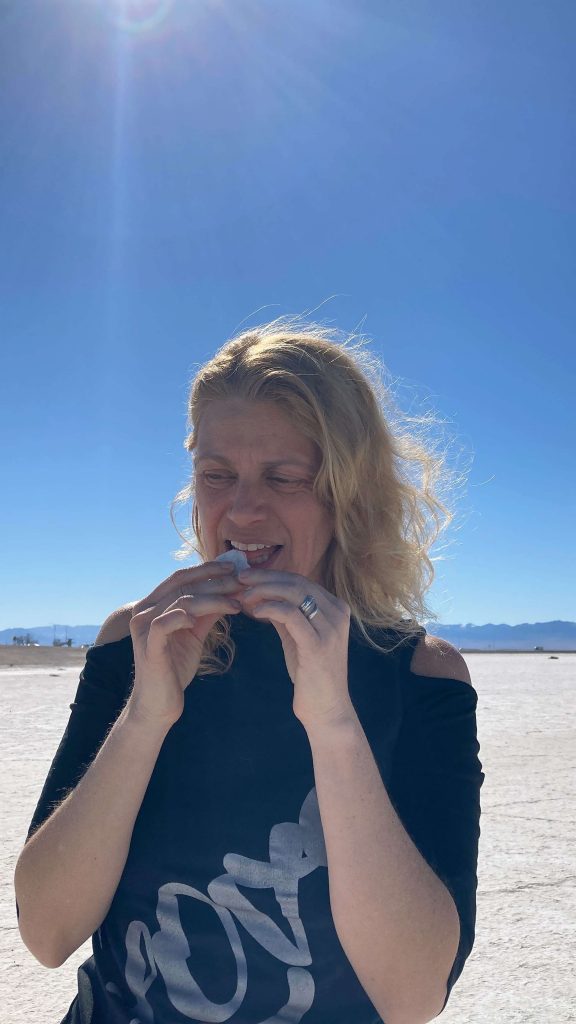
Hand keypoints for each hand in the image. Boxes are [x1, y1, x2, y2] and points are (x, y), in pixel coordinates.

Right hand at [128, 562, 242, 726]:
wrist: (160, 703)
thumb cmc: (175, 668)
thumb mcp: (194, 634)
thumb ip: (206, 612)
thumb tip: (230, 592)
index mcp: (153, 604)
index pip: (180, 577)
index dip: (206, 569)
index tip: (233, 567)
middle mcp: (143, 611)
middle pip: (182, 585)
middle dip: (215, 581)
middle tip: (241, 582)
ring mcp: (143, 628)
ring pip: (180, 601)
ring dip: (212, 599)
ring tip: (236, 604)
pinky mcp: (148, 646)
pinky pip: (164, 624)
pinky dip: (183, 617)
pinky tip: (201, 620)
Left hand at [235, 568, 352, 726]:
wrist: (326, 708)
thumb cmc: (311, 673)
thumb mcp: (297, 636)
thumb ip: (286, 615)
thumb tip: (263, 594)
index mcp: (336, 608)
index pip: (301, 580)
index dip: (272, 576)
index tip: (247, 577)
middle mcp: (337, 613)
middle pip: (297, 582)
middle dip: (265, 578)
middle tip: (240, 579)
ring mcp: (330, 628)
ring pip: (294, 594)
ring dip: (264, 590)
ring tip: (243, 595)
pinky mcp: (318, 644)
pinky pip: (291, 615)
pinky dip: (270, 608)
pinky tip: (255, 612)